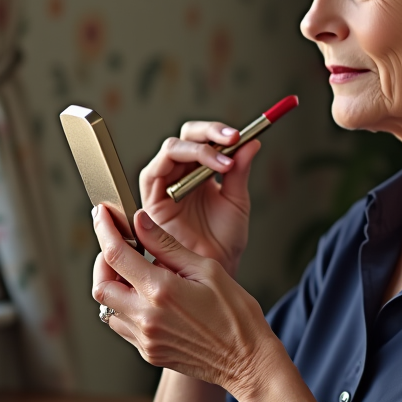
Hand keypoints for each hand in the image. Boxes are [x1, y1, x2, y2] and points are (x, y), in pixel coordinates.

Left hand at [91, 204, 283, 396]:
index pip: (116, 255)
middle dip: (103, 262)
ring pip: (108, 308)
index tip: (102, 215)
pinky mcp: (148, 352)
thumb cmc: (235, 314)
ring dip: (113, 286)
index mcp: (161, 291)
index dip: (104, 230)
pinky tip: (147, 297)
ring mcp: (145, 339)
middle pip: (101, 285)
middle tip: (118, 247)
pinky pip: (123, 326)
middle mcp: (146, 318)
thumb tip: (140, 221)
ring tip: (135, 273)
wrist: (247, 362)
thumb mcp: (206, 269)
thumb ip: (167, 245)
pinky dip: (126, 307)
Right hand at [138, 121, 262, 276]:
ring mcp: (164, 184)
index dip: (219, 132)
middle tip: (232, 138)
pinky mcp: (150, 198)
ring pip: (172, 148)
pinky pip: (155, 170)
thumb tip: (251, 141)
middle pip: (185, 136)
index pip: (203, 138)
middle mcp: (179, 175)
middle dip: (208, 132)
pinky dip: (178, 162)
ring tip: (224, 163)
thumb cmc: (223, 241)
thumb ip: (240, 171)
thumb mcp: (237, 201)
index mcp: (200, 173)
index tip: (241, 135)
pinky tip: (205, 170)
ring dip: (199, 148)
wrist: (214, 270)